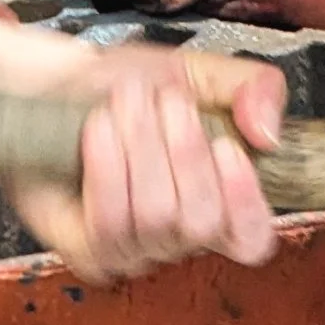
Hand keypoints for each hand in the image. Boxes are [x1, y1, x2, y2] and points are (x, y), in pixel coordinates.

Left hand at [0, 17, 285, 281]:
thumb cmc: (128, 85)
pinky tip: (101, 131)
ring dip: (141, 148)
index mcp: (218, 199)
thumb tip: (268, 134)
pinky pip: (109, 223)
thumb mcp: (202, 73)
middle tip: (160, 101)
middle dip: (181, 148)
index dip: (247, 203)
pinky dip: (108, 167)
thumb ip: (253, 88)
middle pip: (200, 220)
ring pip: (156, 218)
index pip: (252, 239)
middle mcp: (179, 237)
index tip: (227, 147)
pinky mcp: (86, 251)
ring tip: (128, 105)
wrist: (57, 84)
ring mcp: (133, 251)